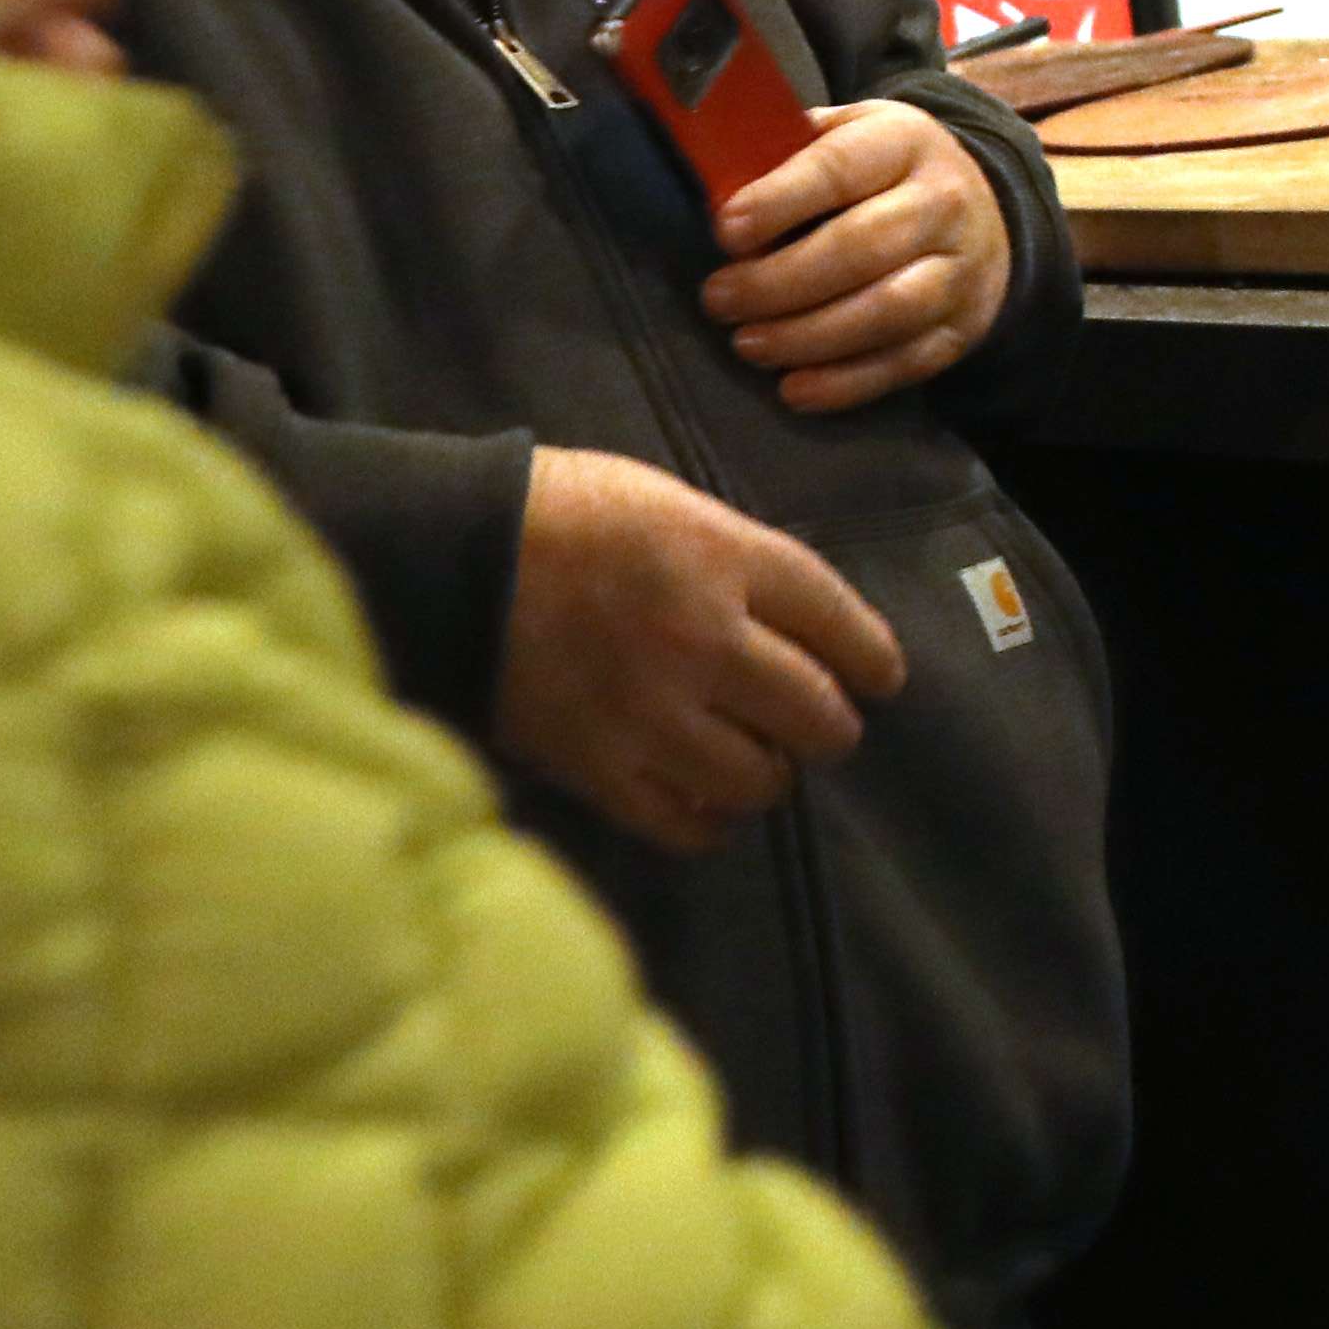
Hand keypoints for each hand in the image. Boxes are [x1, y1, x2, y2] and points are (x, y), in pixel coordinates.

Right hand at [496, 444, 909, 849]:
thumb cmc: (559, 511)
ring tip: (758, 763)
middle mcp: (701, 638)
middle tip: (818, 726)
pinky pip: (683, 825)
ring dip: (771, 776)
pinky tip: (707, 803)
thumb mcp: (668, 503)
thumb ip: (738, 561)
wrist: (446, 555)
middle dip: (830, 726)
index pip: (839, 622)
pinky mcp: (596, 766)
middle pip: (816, 713)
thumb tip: (796, 624)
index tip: (882, 679)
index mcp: (723, 558)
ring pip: (759, 779)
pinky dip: (709, 822)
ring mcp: (650, 710)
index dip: (873, 659)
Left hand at [703, 100, 1009, 413]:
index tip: (726, 233)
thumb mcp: (845, 133)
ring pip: (886, 311)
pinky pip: (905, 362)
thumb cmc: (882, 173)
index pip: (840, 169)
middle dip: (779, 281)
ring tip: (748, 343)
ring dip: (807, 336)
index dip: (780, 202)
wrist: (983, 211)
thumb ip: (787, 154)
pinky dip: (845, 383)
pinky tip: (794, 389)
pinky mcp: (961, 328)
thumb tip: (717, 192)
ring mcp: (959, 270)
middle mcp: (944, 203)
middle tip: (719, 300)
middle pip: (862, 247)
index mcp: (905, 142)